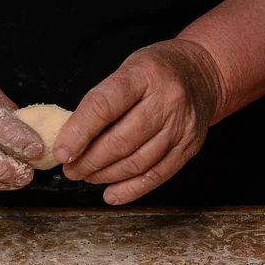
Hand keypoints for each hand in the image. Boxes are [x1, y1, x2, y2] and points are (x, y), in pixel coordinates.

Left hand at [53, 39, 220, 204]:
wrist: (202, 73)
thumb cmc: (154, 72)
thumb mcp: (126, 71)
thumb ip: (101, 102)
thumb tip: (70, 141)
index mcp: (143, 74)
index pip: (104, 106)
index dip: (78, 132)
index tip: (61, 152)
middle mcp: (166, 100)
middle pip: (120, 141)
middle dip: (88, 161)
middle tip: (70, 169)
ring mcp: (181, 126)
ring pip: (136, 163)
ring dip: (105, 175)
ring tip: (86, 176)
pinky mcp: (189, 146)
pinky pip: (156, 175)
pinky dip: (130, 189)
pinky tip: (110, 194)